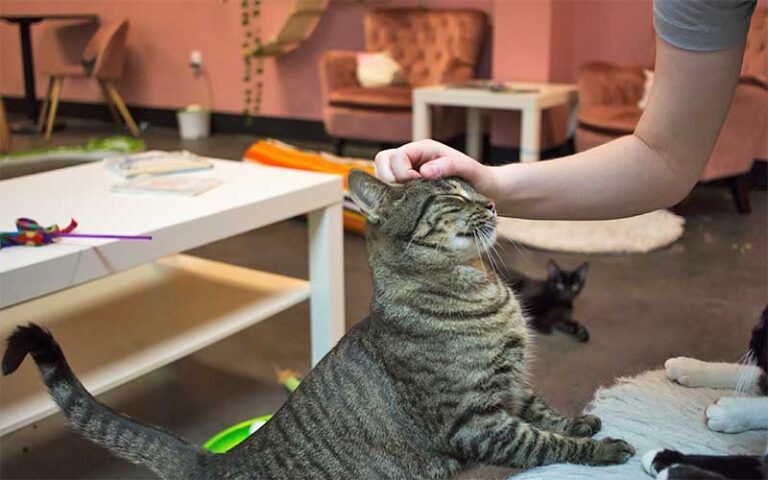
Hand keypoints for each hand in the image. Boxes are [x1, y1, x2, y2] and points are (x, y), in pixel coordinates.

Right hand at [374, 139, 498, 197]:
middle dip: (388, 180)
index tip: (417, 186)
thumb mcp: (468, 169)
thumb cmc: (479, 178)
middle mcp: (412, 159)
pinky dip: (391, 199)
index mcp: (423, 149)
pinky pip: (389, 191)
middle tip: (406, 195)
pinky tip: (405, 208)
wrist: (486, 192)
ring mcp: (408, 173)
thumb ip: (449, 166)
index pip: (395, 157)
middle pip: (382, 162)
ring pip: (382, 177)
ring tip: (408, 202)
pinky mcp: (408, 189)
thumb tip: (424, 171)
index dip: (401, 173)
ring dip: (389, 190)